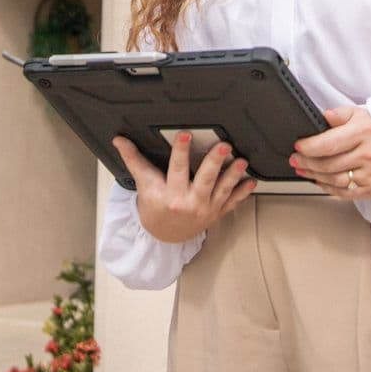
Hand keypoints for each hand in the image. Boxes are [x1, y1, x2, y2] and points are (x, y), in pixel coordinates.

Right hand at [112, 132, 256, 242]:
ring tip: (241, 161)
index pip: (175, 169)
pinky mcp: (216, 213)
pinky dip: (242, 193)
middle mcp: (189, 203)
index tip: (185, 135)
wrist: (164, 237)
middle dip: (214, 163)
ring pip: (221, 190)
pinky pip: (231, 203)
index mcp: (169, 194)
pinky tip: (251, 181)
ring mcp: (205, 209)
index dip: (180, 151)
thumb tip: (119, 139)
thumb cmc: (154, 208)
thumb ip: (134, 160)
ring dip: (233, 175)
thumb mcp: (143, 184)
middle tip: (224, 146)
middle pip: (203, 179)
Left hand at [290, 106, 370, 200]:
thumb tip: (324, 116)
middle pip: (328, 164)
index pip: (328, 143)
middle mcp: (369, 154)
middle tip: (295, 160)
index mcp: (364, 132)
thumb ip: (340, 114)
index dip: (309, 147)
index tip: (298, 146)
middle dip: (306, 162)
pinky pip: (345, 192)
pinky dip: (328, 188)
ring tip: (303, 170)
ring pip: (334, 180)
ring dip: (314, 176)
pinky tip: (320, 180)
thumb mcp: (361, 114)